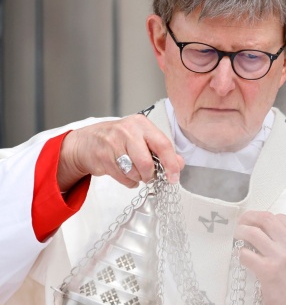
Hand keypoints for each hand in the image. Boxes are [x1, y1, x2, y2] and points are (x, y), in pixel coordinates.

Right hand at [57, 114, 183, 191]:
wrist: (87, 142)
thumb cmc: (119, 140)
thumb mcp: (142, 138)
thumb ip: (162, 150)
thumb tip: (179, 163)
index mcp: (142, 124)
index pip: (163, 145)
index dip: (171, 164)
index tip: (174, 177)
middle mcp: (128, 131)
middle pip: (147, 163)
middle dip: (150, 175)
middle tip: (149, 175)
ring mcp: (113, 144)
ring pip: (135, 173)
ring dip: (138, 178)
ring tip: (133, 170)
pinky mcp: (103, 157)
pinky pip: (124, 178)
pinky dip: (128, 181)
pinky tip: (124, 172)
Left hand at [234, 202, 285, 304]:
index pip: (278, 217)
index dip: (266, 219)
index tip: (260, 225)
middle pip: (264, 219)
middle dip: (249, 218)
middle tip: (242, 222)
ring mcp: (279, 256)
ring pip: (252, 233)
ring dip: (241, 232)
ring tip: (238, 235)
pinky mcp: (267, 270)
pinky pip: (246, 254)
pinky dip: (241, 253)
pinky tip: (243, 255)